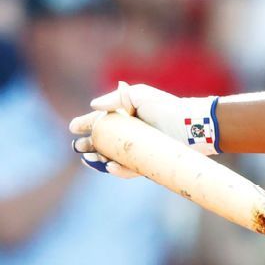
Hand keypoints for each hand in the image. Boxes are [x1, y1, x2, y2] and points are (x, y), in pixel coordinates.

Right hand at [69, 82, 220, 177]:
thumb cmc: (166, 107)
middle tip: (79, 146)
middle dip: (87, 146)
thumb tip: (93, 105)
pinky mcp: (147, 163)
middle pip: (102, 143)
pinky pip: (129, 169)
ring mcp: (138, 150)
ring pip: (112, 158)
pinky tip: (110, 166)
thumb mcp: (140, 94)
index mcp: (125, 117)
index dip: (86, 124)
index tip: (73, 127)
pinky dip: (119, 170)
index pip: (100, 122)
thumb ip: (116, 97)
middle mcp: (130, 135)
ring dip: (98, 160)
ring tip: (91, 157)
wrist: (191, 125)